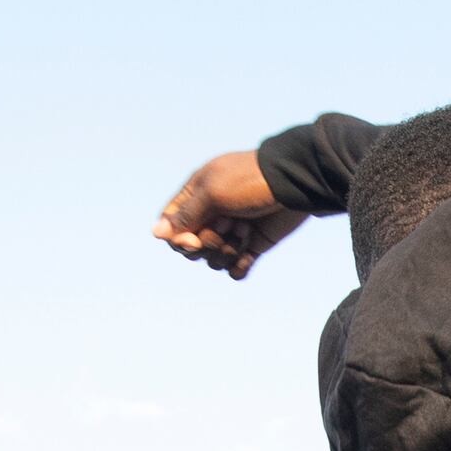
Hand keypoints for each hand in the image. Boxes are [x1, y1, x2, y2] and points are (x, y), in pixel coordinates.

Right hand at [156, 150, 303, 277]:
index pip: (173, 228)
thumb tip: (156, 233)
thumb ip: (184, 215)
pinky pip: (235, 268)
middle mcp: (211, 215)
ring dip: (228, 251)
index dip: (179, 240)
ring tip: (246, 231)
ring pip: (213, 260)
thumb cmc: (250, 182)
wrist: (294, 184)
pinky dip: (240, 266)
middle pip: (192, 248)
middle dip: (208, 244)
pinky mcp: (251, 245)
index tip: (194, 240)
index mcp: (196, 197)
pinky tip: (248, 256)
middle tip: (227, 227)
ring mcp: (231, 231)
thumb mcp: (212, 194)